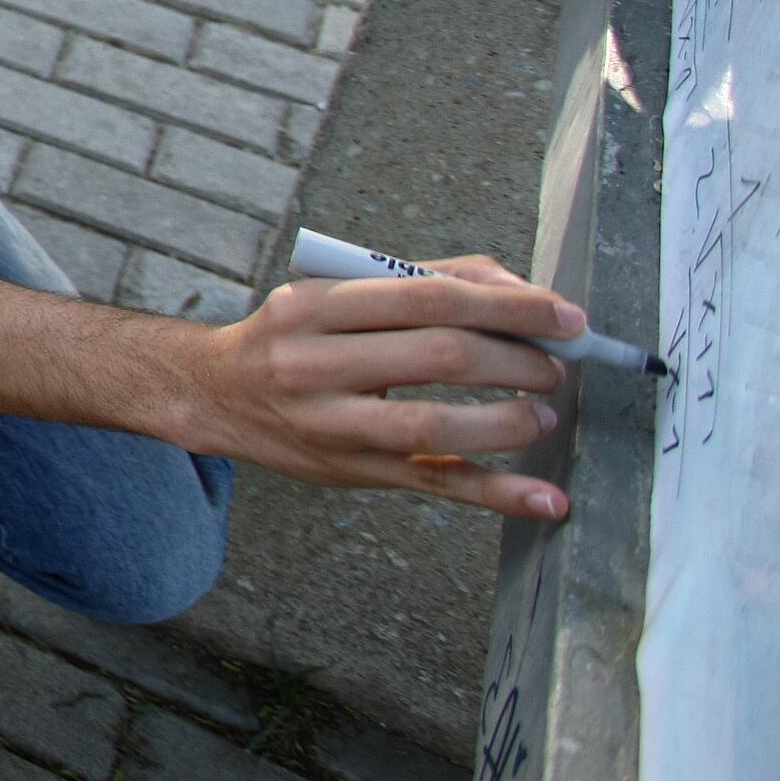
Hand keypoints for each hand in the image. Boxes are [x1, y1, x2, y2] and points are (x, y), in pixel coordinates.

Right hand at [177, 254, 578, 520]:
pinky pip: (432, 485)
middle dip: (517, 360)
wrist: (214, 393)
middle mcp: (313, 364)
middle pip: (438, 356)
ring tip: (542, 414)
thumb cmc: (291, 336)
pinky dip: (497, 494)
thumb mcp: (334, 291)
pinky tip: (545, 500)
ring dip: (507, 421)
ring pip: (434, 426)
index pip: (427, 297)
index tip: (565, 316)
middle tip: (557, 365)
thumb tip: (518, 292)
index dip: (507, 307)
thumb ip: (421, 281)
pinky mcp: (349, 472)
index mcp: (314, 305)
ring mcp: (329, 425)